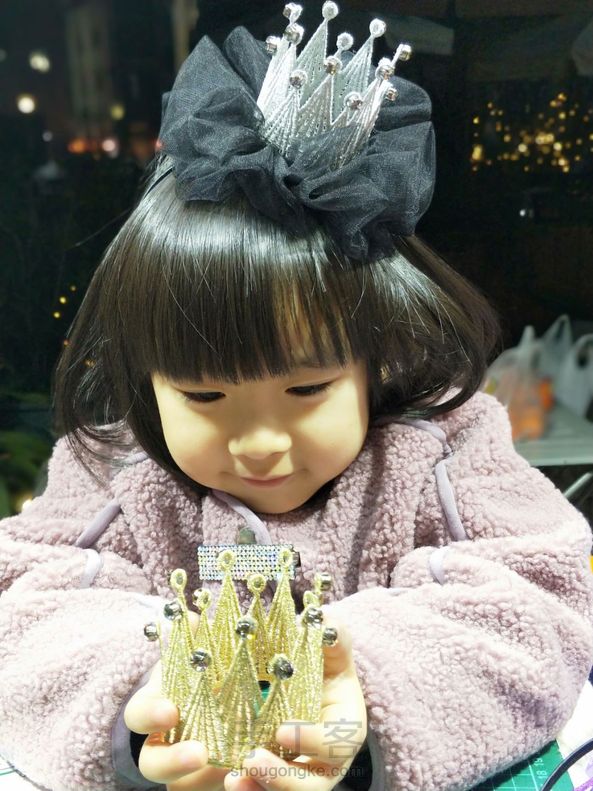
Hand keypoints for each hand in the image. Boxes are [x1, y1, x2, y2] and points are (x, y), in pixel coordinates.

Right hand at [125, 612, 228, 790]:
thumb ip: (195, 636)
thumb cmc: (202, 674)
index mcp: (154, 708)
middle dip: (172, 761)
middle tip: (199, 754)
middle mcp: (162, 744)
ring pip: (182, 787)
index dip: (151, 715)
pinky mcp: (205, 785)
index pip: (139, 715)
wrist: (217, 707)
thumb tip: (195, 616)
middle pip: (152, 764)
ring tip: (233, 771)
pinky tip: (249, 777)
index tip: (170, 712)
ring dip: (204, 781)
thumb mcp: (197, 654)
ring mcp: (183, 772)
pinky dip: (227, 785)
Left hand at [224, 616, 366, 790]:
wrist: (311, 685)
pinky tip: (228, 780)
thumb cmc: (324, 667)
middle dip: (283, 778)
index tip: (282, 731)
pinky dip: (247, 790)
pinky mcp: (275, 781)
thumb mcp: (332, 651)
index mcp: (345, 730)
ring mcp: (302, 777)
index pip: (336, 743)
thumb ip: (332, 636)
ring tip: (234, 778)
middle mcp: (327, 763)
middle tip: (252, 760)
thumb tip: (324, 618)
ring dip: (260, 789)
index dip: (311, 742)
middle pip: (312, 787)